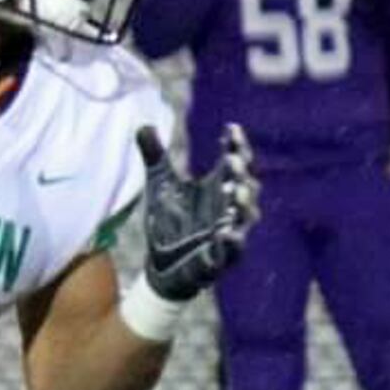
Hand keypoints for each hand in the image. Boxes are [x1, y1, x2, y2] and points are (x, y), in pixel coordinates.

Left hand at [137, 123, 259, 299]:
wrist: (162, 264)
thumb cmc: (170, 222)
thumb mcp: (160, 185)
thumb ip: (155, 156)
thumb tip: (143, 125)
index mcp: (219, 185)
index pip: (236, 161)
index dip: (237, 145)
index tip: (231, 129)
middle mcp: (230, 206)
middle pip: (247, 183)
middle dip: (240, 171)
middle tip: (231, 158)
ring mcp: (230, 231)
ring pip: (246, 214)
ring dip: (242, 202)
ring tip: (234, 189)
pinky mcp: (223, 257)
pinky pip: (234, 248)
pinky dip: (232, 240)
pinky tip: (225, 233)